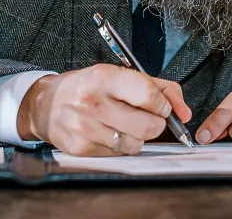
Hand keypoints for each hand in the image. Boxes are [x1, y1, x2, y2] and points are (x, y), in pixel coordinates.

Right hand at [16, 65, 190, 156]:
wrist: (46, 104)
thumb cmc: (88, 87)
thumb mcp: (120, 75)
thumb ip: (159, 88)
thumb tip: (184, 112)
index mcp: (104, 77)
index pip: (148, 95)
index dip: (163, 105)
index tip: (162, 107)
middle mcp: (92, 102)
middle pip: (147, 126)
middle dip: (155, 124)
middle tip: (148, 119)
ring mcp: (85, 127)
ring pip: (135, 144)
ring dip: (137, 137)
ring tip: (125, 125)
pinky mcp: (80, 149)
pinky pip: (118, 155)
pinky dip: (120, 147)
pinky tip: (109, 133)